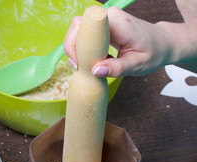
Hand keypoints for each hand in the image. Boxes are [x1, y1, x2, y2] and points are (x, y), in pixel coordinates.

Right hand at [64, 5, 196, 76]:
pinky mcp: (103, 22)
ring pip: (78, 29)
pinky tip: (93, 58)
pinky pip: (85, 31)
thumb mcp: (137, 65)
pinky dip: (83, 46)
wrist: (162, 42)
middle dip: (73, 47)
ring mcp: (106, 17)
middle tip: (81, 66)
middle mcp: (110, 16)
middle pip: (77, 25)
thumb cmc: (153, 53)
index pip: (85, 26)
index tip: (80, 63)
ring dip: (77, 48)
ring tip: (88, 63)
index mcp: (119, 24)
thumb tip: (94, 71)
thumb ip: (116, 68)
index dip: (75, 43)